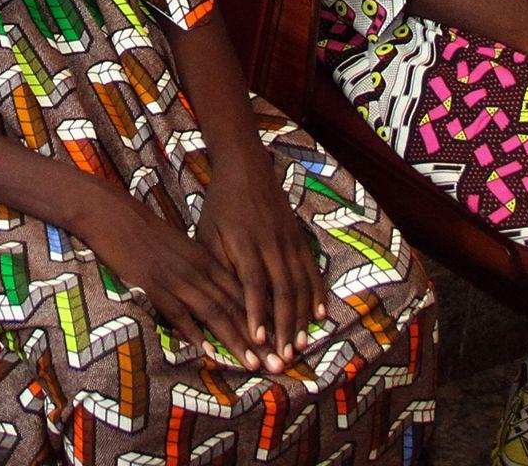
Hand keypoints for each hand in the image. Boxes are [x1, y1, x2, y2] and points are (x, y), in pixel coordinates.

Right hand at [85, 185, 262, 363]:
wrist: (116, 216)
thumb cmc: (148, 234)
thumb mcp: (183, 249)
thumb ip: (202, 270)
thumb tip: (219, 294)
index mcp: (208, 259)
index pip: (244, 293)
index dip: (265, 320)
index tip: (281, 343)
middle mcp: (199, 269)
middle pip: (236, 307)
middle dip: (259, 339)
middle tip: (279, 364)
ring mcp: (178, 278)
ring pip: (215, 312)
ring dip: (236, 341)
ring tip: (254, 364)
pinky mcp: (155, 285)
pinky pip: (180, 313)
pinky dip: (196, 333)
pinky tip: (209, 351)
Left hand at [190, 147, 321, 372]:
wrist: (246, 170)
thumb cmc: (220, 207)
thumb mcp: (208, 233)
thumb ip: (215, 265)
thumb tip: (215, 300)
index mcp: (244, 243)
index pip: (253, 284)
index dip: (256, 312)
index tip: (258, 340)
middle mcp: (271, 244)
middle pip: (282, 291)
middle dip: (284, 326)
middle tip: (284, 357)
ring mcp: (289, 241)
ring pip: (299, 284)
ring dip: (301, 317)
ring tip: (300, 345)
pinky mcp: (299, 239)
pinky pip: (312, 270)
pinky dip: (316, 294)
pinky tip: (319, 316)